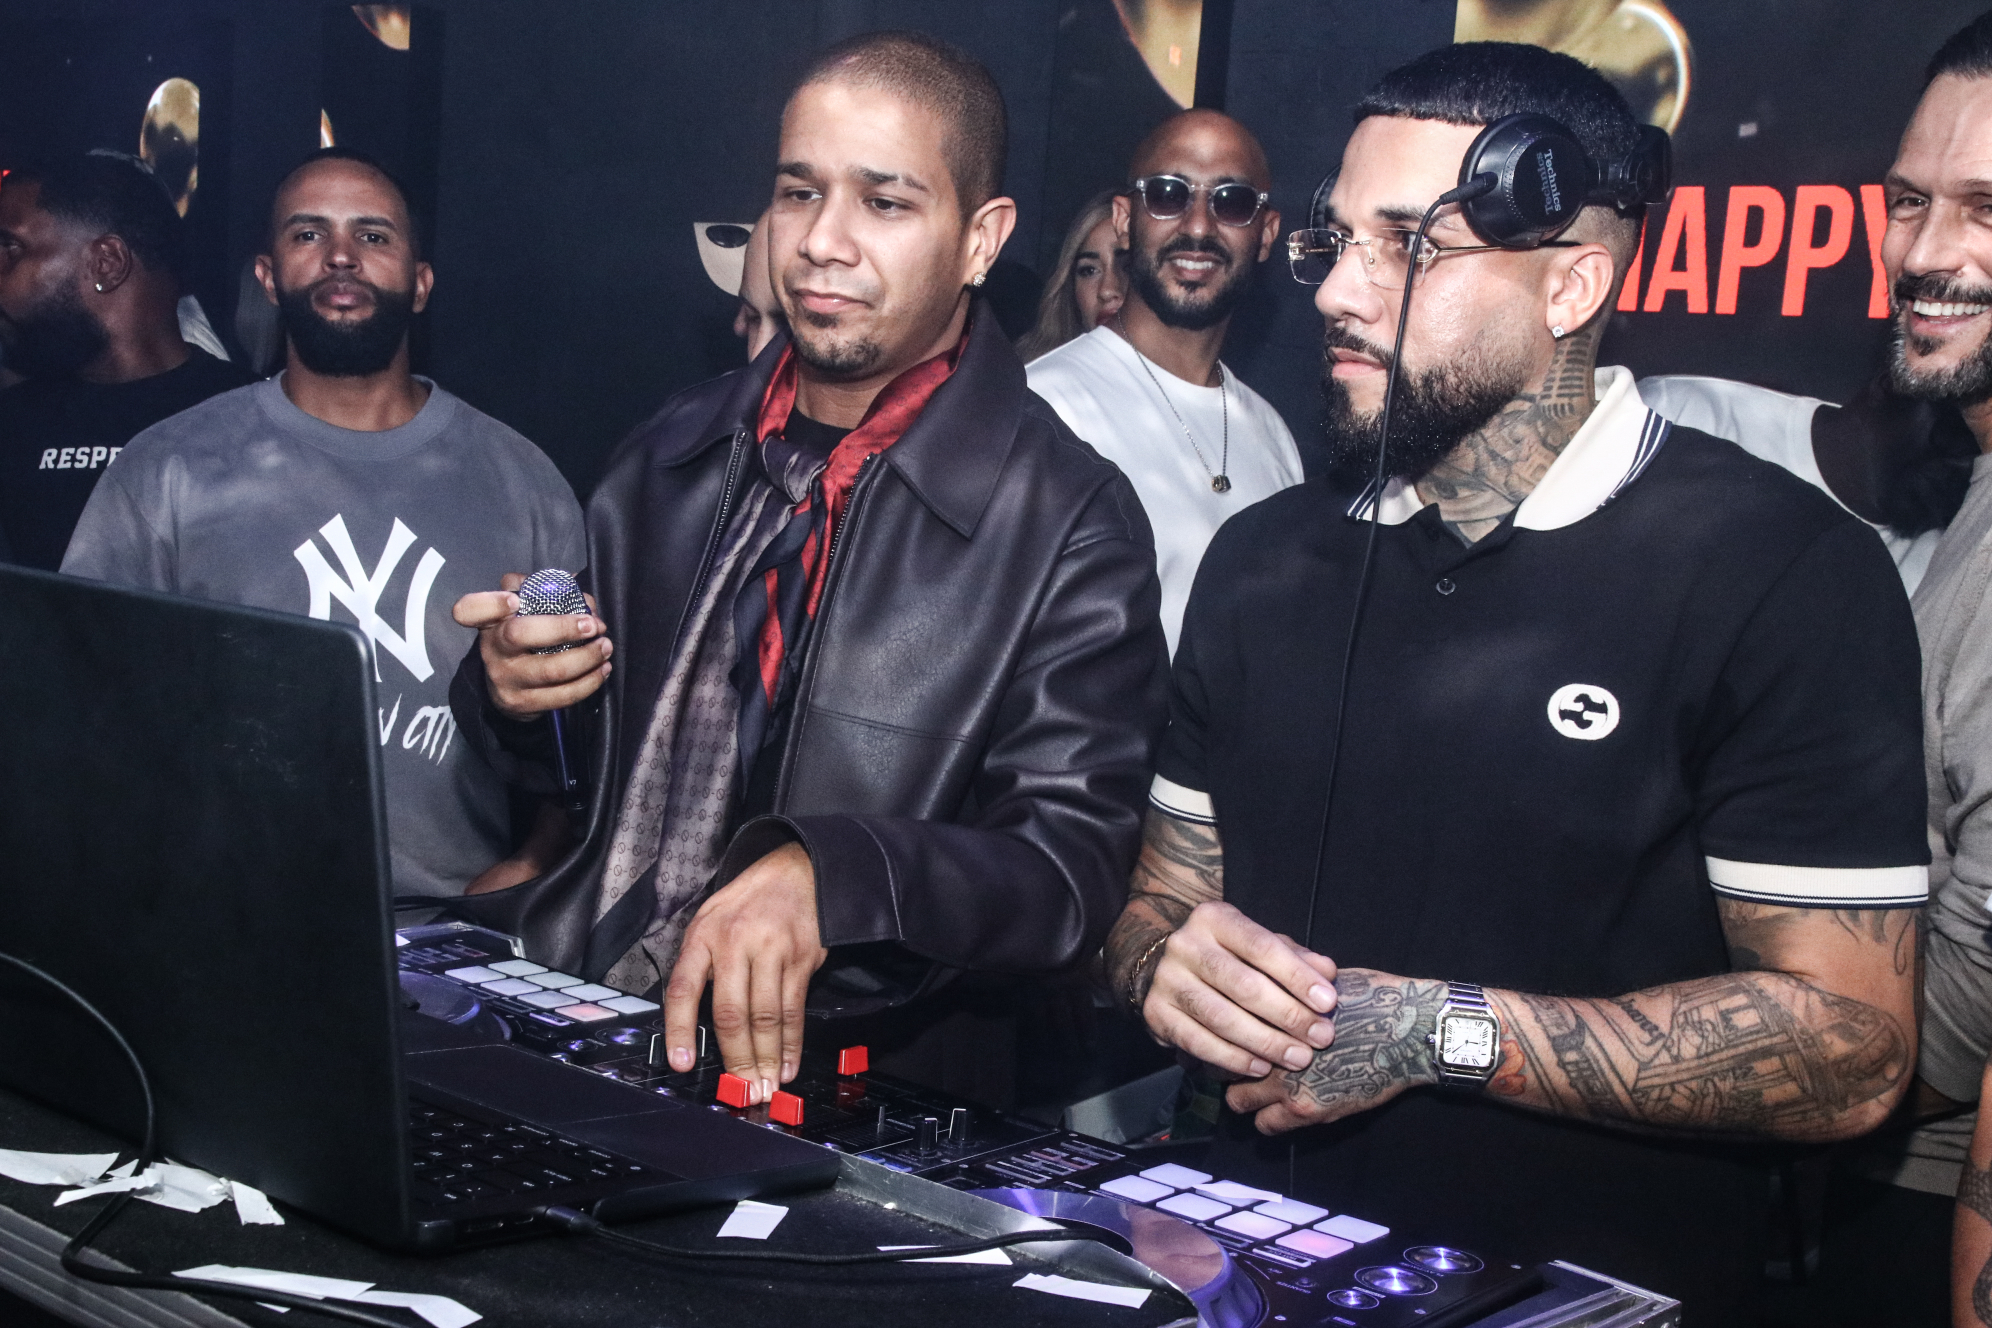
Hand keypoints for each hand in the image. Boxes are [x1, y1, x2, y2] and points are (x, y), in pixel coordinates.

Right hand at [452, 572, 611, 717]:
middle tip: (593, 625)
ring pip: (551, 669)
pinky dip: (589, 682)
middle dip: (563, 627)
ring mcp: (505, 679)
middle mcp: (492, 649)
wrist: (508, 687)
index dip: (491, 603)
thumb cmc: (525, 638)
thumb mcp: (526, 611)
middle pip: (520, 634)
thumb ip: (546, 593)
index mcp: (490, 622)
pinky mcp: (522, 704)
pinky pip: (562, 696)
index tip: (514, 600)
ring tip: (605, 646)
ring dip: (588, 657)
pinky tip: (602, 669)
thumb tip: (578, 594)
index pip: (471, 609)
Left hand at [661, 842, 828, 1102]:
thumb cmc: (746, 904)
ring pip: (766, 1017)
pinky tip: (789, 1063)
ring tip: (767, 1086)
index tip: (683, 1064)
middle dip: (737, 1059)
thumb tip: (693, 1025)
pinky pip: (794, 1009)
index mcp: (703, 936)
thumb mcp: (709, 922)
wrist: (796, 871)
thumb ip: (699, 965)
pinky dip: (792, 1042)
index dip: (680, 1030)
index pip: (683, 989)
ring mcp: (772, 951)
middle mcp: (735, 944)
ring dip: (767, 1058)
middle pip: (732, 1013)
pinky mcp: (802, 959)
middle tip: (743, 1090)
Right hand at [1140, 900, 1338, 1078]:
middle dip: (1288, 1015)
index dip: (1297, 976)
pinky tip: (1260, 1067)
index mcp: (1214, 918)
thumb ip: (1295, 957)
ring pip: (1221, 1018)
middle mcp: (1184, 944)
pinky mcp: (1155, 1013)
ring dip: (1266, 1042)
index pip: (1261, 946)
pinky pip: (1198, 1042)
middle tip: (1321, 1038)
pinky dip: (1232, 1058)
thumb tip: (1328, 972)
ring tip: (1298, 1058)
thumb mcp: (1260, 946)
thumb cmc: (1228, 957)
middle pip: (1243, 985)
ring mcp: (1166, 979)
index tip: (1329, 1002)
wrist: (1164, 967)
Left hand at [1224, 970, 1443, 1133]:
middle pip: (1224, 1065)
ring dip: (1249, 1096)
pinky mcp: (1310, 1111)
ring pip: (1240, 1103)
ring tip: (1261, 1089)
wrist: (1408, 1034)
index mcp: (1275, 1017)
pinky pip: (1269, 1126)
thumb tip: (1265, 981)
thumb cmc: (1372, 998)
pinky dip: (1271, 1119)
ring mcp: (1289, 1085)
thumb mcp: (1321, 980)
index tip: (1231, 1035)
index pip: (1225, 1030)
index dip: (1226, 1034)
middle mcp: (1273, 1052)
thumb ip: (1288, 988)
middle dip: (1231, 1067)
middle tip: (1243, 1065)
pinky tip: (1284, 1108)